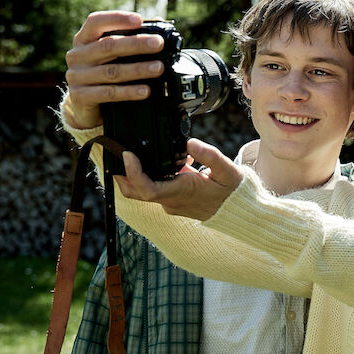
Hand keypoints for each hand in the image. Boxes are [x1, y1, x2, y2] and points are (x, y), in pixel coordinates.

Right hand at [63, 11, 164, 128]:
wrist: (86, 109)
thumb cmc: (104, 75)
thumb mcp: (112, 56)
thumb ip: (131, 38)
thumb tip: (159, 22)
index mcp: (84, 40)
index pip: (96, 22)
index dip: (117, 19)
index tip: (139, 20)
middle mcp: (77, 55)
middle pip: (108, 46)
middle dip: (136, 44)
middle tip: (159, 43)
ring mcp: (76, 77)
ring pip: (111, 71)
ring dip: (138, 69)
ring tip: (159, 68)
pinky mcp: (80, 97)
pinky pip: (109, 93)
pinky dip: (129, 92)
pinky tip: (146, 91)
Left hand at [115, 138, 242, 220]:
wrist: (238, 211)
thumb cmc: (233, 191)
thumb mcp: (227, 170)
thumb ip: (210, 155)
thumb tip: (190, 142)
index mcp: (182, 192)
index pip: (148, 188)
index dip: (133, 173)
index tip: (128, 155)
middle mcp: (172, 201)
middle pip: (136, 192)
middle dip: (122, 175)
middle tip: (116, 152)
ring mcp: (171, 203)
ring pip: (142, 192)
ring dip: (132, 175)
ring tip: (132, 153)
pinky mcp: (174, 201)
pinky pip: (154, 190)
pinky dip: (149, 176)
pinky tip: (160, 159)